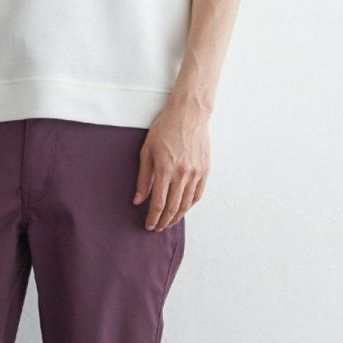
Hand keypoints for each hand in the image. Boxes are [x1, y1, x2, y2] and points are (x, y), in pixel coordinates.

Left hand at [133, 101, 209, 228]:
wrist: (188, 114)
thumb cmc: (164, 129)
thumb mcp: (147, 151)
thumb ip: (143, 178)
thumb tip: (138, 200)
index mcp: (165, 170)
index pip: (159, 204)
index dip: (153, 218)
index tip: (148, 225)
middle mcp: (182, 174)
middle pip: (173, 208)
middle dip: (164, 222)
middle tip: (157, 228)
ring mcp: (196, 173)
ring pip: (187, 204)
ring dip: (177, 217)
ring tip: (168, 222)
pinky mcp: (205, 170)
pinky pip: (198, 194)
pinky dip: (190, 205)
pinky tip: (183, 209)